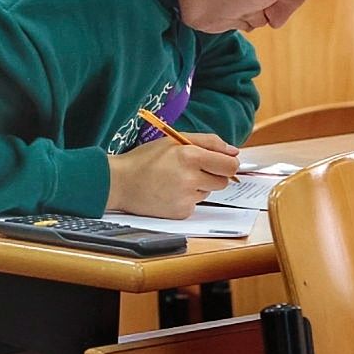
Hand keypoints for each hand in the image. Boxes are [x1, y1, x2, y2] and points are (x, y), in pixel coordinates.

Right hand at [106, 134, 239, 218]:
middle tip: (193, 170)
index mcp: (190, 156)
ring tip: (175, 180)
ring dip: (198, 187)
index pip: (229, 165)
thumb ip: (208, 142)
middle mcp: (190, 178)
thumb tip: (234, 152)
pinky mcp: (181, 212)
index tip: (221, 163)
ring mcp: (186, 198)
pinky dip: (187, 199)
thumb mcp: (174, 140)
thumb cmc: (145, 159)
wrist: (120, 183)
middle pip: (223, 181)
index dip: (228, 163)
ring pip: (208, 192)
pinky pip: (195, 204)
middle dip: (213, 175)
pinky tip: (170, 192)